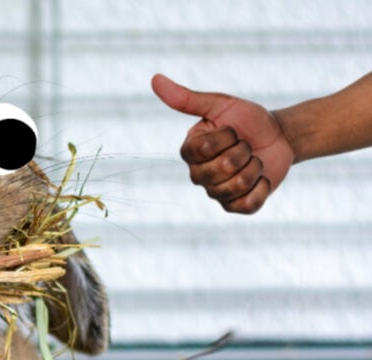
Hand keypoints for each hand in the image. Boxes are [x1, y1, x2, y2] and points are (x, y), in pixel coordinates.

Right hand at [151, 74, 294, 213]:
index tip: (233, 130)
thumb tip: (154, 79)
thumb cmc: (247, 119)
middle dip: (244, 153)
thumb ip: (186, 99)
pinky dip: (261, 189)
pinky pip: (247, 205)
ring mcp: (216, 193)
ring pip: (235, 187)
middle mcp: (198, 174)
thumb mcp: (219, 105)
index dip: (226, 138)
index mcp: (190, 151)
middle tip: (246, 146)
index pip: (203, 150)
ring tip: (254, 160)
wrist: (280, 137)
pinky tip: (261, 178)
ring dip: (255, 169)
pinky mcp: (235, 206)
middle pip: (220, 170)